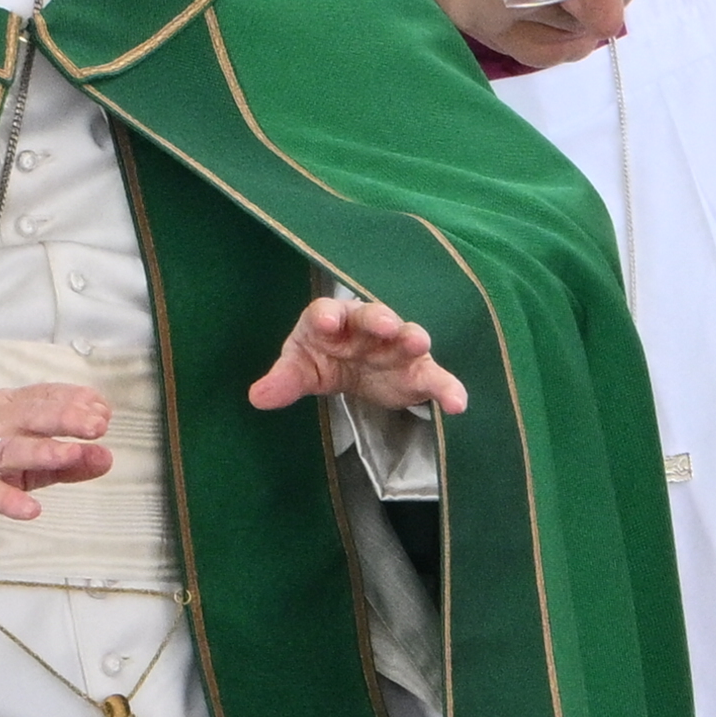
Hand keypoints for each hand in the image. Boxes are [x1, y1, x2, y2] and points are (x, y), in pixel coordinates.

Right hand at [0, 382, 113, 533]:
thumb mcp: (21, 461)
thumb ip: (64, 461)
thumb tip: (104, 458)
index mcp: (3, 410)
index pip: (43, 397)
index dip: (74, 402)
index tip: (102, 410)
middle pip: (28, 416)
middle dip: (64, 418)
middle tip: (95, 425)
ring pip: (8, 450)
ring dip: (41, 452)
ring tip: (70, 456)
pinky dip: (6, 499)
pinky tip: (29, 508)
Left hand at [247, 294, 467, 416]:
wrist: (352, 366)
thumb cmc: (323, 354)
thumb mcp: (300, 368)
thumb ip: (284, 380)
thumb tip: (258, 397)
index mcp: (331, 320)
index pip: (326, 313)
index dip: (326, 316)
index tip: (326, 322)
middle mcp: (367, 327)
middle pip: (373, 317)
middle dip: (380, 319)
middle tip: (386, 324)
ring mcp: (395, 347)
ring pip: (407, 338)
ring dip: (412, 338)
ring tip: (419, 344)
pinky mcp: (417, 371)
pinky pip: (435, 377)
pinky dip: (448, 388)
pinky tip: (458, 403)